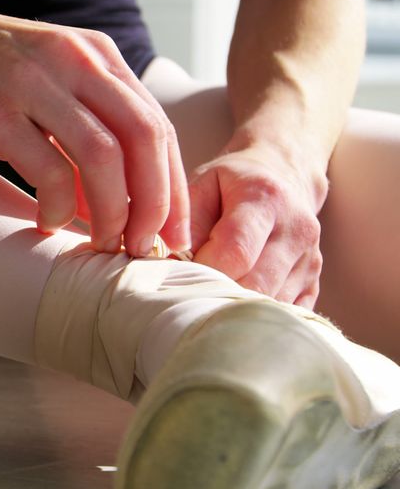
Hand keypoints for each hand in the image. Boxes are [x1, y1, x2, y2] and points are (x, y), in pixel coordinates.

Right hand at [0, 0, 189, 255]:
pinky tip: (47, 221)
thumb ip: (78, 123)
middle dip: (154, 203)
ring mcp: (33, 84)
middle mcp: (74, 62)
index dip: (171, 185)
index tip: (168, 232)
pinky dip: (56, 204)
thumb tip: (101, 199)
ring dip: (112, 211)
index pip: (156, 124)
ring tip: (103, 244)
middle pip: (143, 139)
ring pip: (103, 156)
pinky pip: (46, 167)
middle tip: (146, 248)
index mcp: (94, 54)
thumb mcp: (41, 75)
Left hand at [188, 144, 327, 307]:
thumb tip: (175, 266)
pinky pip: (286, 313)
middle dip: (218, 292)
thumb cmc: (233, 183)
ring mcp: (310, 259)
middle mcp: (297, 230)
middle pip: (255, 285)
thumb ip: (188, 223)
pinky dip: (257, 315)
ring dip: (236, 306)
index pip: (236, 252)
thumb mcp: (202, 184)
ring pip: (270, 304)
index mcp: (265, 199)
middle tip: (192, 287)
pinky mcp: (314, 281)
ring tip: (213, 290)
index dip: (203, 270)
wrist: (285, 174)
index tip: (180, 271)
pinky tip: (238, 300)